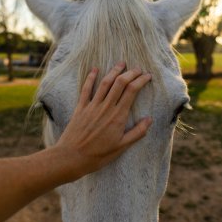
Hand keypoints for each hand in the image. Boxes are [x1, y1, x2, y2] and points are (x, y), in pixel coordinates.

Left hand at [54, 62, 152, 177]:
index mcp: (118, 116)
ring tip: (121, 63)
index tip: (148, 76)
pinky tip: (95, 69)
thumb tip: (149, 119)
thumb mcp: (121, 147)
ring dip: (114, 71)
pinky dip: (91, 77)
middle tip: (138, 68)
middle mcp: (106, 107)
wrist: (72, 157)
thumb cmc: (98, 155)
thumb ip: (137, 133)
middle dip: (131, 73)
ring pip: (105, 83)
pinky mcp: (81, 107)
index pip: (132, 91)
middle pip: (120, 83)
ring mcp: (92, 106)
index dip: (141, 80)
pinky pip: (86, 89)